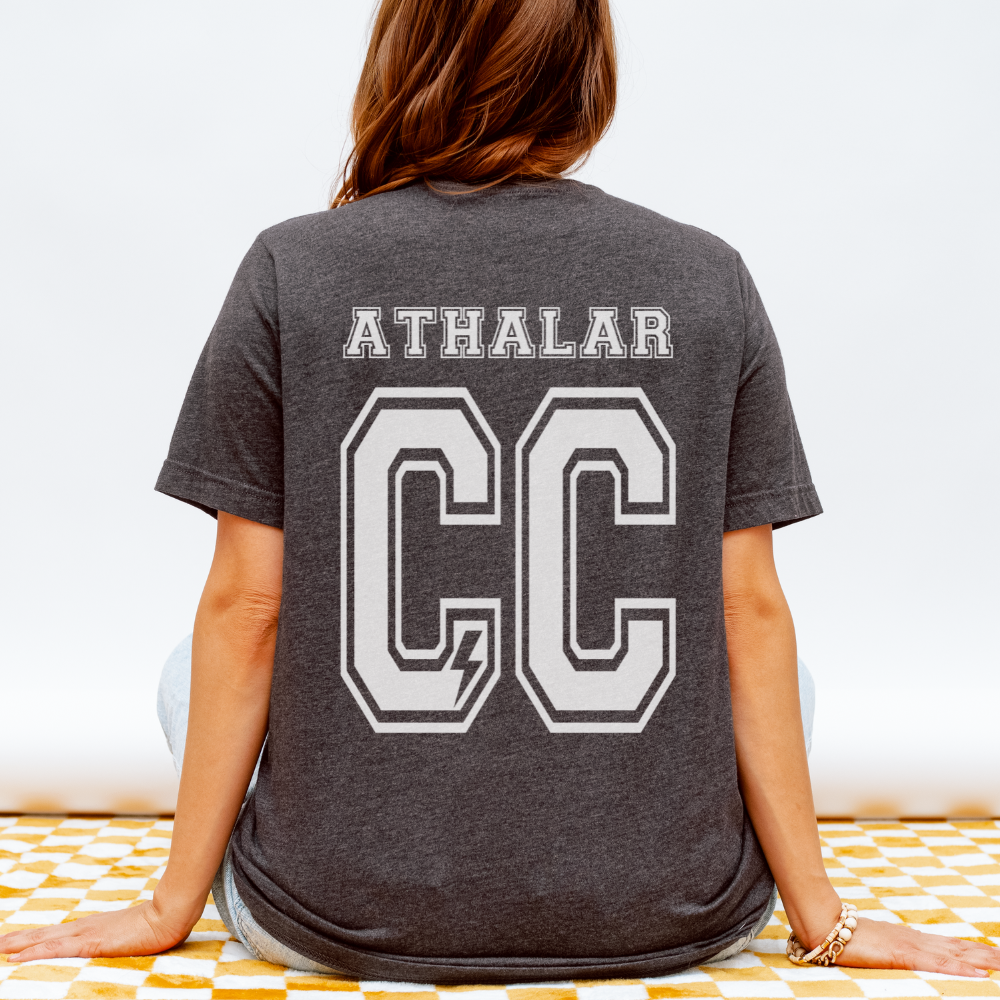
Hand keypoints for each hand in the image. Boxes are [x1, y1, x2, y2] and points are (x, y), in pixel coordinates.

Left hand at [0, 898, 197, 963]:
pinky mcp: (91, 943)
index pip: (58, 933)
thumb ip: (122, 935)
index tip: (14, 940)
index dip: (35, 937)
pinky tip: (17, 958)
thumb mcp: (135, 932)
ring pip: (44, 940)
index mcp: (94, 926)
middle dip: (18, 940)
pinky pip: (56, 950)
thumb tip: (120, 938)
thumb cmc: (159, 922)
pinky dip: (34, 953)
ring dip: (19, 945)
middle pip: (44, 934)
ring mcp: (87, 934)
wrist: (171, 912)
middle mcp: (85, 927)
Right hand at [835, 916, 999, 977]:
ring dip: (984, 961)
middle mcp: (916, 941)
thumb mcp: (875, 945)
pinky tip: (980, 974)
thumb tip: (902, 954)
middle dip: (988, 955)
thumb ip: (892, 949)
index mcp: (911, 940)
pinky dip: (961, 969)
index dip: (976, 950)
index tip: (997, 954)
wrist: (824, 923)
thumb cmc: (845, 936)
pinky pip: (938, 965)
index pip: (951, 945)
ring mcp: (911, 947)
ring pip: (957, 955)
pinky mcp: (903, 955)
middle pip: (960, 948)